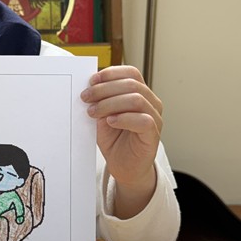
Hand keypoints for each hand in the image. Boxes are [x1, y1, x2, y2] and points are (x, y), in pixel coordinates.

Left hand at [81, 65, 161, 206]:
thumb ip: (100, 102)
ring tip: (93, 112)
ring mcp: (155, 118)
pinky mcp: (153, 134)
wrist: (123, 167)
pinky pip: (144, 120)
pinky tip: (110, 121)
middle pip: (131, 84)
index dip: (111, 73)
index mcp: (140, 94)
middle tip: (86, 97)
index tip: (91, 80)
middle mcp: (151, 103)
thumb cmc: (115, 140)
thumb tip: (89, 88)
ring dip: (110, 103)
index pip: (131, 73)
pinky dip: (124, 118)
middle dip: (104, 89)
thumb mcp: (102, 117)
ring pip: (136, 99)